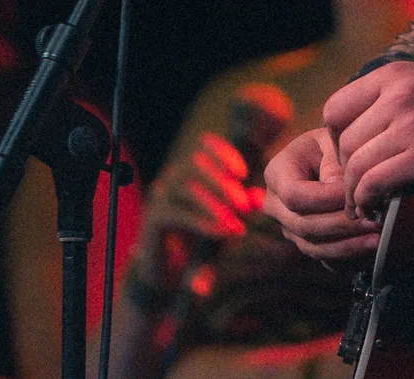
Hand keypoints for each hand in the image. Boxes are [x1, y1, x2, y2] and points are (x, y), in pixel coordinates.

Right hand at [135, 132, 260, 285]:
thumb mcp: (225, 216)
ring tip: (236, 224)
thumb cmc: (200, 235)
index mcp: (190, 168)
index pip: (204, 146)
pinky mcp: (153, 218)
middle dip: (224, 183)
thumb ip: (242, 205)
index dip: (223, 154)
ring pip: (189, 189)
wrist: (166, 268)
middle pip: (196, 165)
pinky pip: (180, 215)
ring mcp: (160, 195)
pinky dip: (204, 223)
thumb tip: (259, 198)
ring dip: (216, 205)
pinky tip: (223, 233)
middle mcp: (172, 176)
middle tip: (244, 206)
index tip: (244, 173)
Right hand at [262, 127, 381, 261]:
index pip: (295, 195)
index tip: (357, 193)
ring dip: (347, 246)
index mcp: (277, 173)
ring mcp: (289, 228)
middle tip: (374, 221)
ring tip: (377, 238)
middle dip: (341, 225)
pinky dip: (347, 256)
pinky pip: (324, 257)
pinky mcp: (306, 243)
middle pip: (304, 225)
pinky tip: (370, 249)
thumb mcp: (334, 142)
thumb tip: (345, 196)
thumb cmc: (335, 143)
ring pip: (313, 247)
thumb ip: (336, 165)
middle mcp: (276, 206)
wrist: (333, 156)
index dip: (326, 199)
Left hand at [325, 63, 413, 217]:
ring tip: (365, 205)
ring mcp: (409, 126)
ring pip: (355, 166)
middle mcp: (396, 96)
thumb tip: (361, 125)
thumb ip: (394, 95)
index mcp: (395, 74)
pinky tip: (376, 209)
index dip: (336, 138)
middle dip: (346, 171)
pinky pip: (374, 184)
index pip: (336, 108)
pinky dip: (368, 202)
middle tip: (357, 189)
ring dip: (355, 192)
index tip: (349, 155)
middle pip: (344, 142)